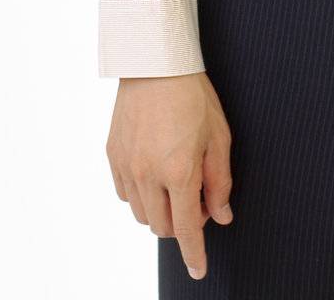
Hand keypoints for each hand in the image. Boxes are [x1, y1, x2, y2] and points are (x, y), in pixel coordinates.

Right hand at [106, 72, 233, 280]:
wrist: (155, 62)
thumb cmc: (193, 95)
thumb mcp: (218, 136)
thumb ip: (220, 182)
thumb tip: (221, 216)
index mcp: (178, 171)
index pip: (186, 229)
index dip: (194, 253)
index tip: (199, 270)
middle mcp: (148, 174)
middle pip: (163, 226)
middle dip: (182, 223)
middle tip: (199, 197)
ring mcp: (126, 166)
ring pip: (142, 214)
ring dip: (161, 210)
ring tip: (177, 182)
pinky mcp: (112, 156)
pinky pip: (126, 194)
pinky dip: (142, 195)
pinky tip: (155, 173)